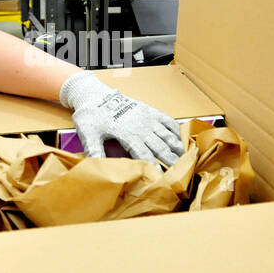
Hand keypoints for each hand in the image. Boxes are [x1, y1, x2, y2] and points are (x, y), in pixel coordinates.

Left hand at [59, 70, 184, 166]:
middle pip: (160, 147)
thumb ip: (94, 149)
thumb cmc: (91, 115)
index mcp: (127, 134)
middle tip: (180, 172)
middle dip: (171, 160)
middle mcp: (140, 127)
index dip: (154, 167)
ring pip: (166, 134)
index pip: (144, 155)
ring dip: (176, 147)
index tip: (162, 178)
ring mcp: (146, 117)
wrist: (95, 94)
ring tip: (185, 158)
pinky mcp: (148, 110)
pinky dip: (175, 129)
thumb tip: (96, 166)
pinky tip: (180, 137)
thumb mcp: (88, 133)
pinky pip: (166, 120)